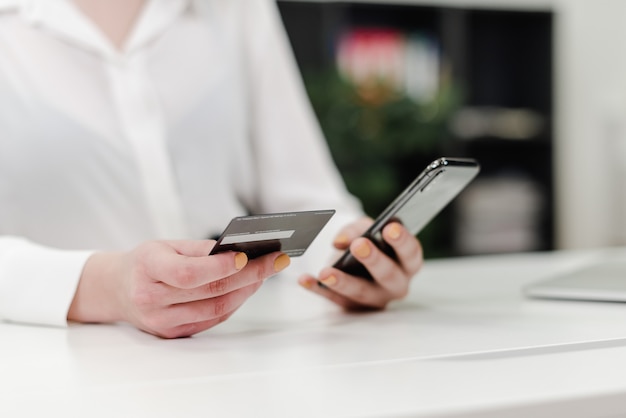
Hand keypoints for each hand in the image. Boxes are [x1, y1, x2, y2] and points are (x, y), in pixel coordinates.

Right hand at [68, 240, 289, 337]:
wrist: (116, 290)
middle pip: (210, 292)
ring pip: (217, 309)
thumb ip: (200, 249)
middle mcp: (152, 300)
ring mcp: (162, 322)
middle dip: (250, 275)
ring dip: (247, 290)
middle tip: (275, 261)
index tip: (247, 256)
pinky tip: (249, 287)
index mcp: (146, 270)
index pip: (189, 273)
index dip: (220, 266)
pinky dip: (235, 302)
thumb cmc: (145, 262)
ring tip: (267, 272)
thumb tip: (241, 250)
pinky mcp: (174, 334)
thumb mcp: (164, 245)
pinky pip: (213, 320)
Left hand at [298, 217, 422, 309]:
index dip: (401, 241)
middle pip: (388, 275)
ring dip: (342, 282)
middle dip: (373, 259)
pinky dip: (318, 289)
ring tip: (326, 272)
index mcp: (407, 262)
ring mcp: (374, 299)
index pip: (411, 253)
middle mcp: (396, 284)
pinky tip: (305, 280)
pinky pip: (333, 299)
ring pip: (360, 292)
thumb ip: (357, 229)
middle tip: (358, 245)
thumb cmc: (369, 242)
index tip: (390, 228)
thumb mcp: (366, 229)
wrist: (353, 261)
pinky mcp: (352, 306)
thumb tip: (342, 242)